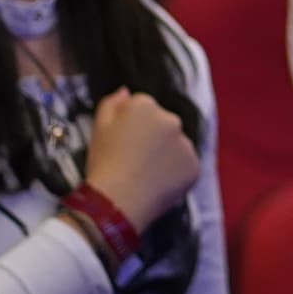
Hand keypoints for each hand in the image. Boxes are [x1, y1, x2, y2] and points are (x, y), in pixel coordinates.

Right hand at [84, 89, 203, 232]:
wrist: (117, 201)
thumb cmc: (103, 163)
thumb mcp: (97, 128)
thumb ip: (111, 103)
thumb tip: (126, 91)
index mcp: (145, 105)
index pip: (142, 108)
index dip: (131, 126)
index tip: (123, 144)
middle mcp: (171, 119)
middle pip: (163, 124)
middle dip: (153, 136)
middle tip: (135, 160)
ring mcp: (186, 143)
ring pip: (176, 144)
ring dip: (166, 154)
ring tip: (146, 175)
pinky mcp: (195, 166)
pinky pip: (185, 165)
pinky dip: (175, 173)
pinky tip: (158, 184)